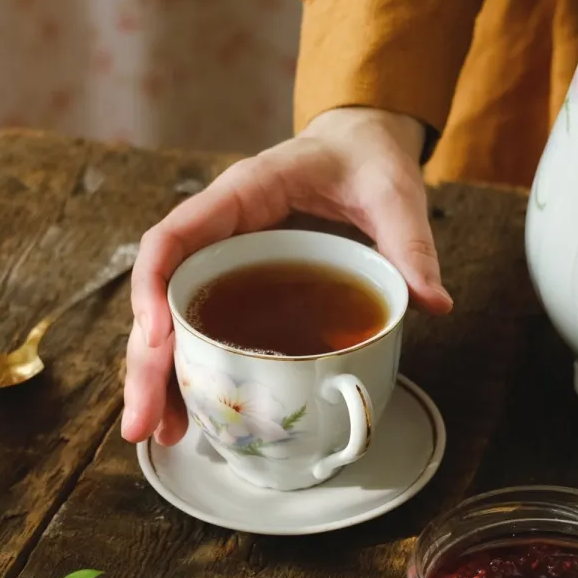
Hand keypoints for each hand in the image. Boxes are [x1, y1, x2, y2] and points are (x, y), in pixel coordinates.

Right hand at [120, 107, 454, 446]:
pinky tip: (190, 411)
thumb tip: (432, 302)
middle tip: (144, 422)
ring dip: (160, 375)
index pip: (174, 235)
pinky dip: (191, 367)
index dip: (153, 286)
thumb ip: (409, 243)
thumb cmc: (366, 158)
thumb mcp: (393, 194)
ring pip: (172, 317)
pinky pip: (202, 323)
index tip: (157, 338)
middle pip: (162, 293)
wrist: (363, 145)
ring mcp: (224, 256)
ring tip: (160, 433)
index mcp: (243, 192)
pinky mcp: (238, 280)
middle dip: (147, 360)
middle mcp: (219, 228)